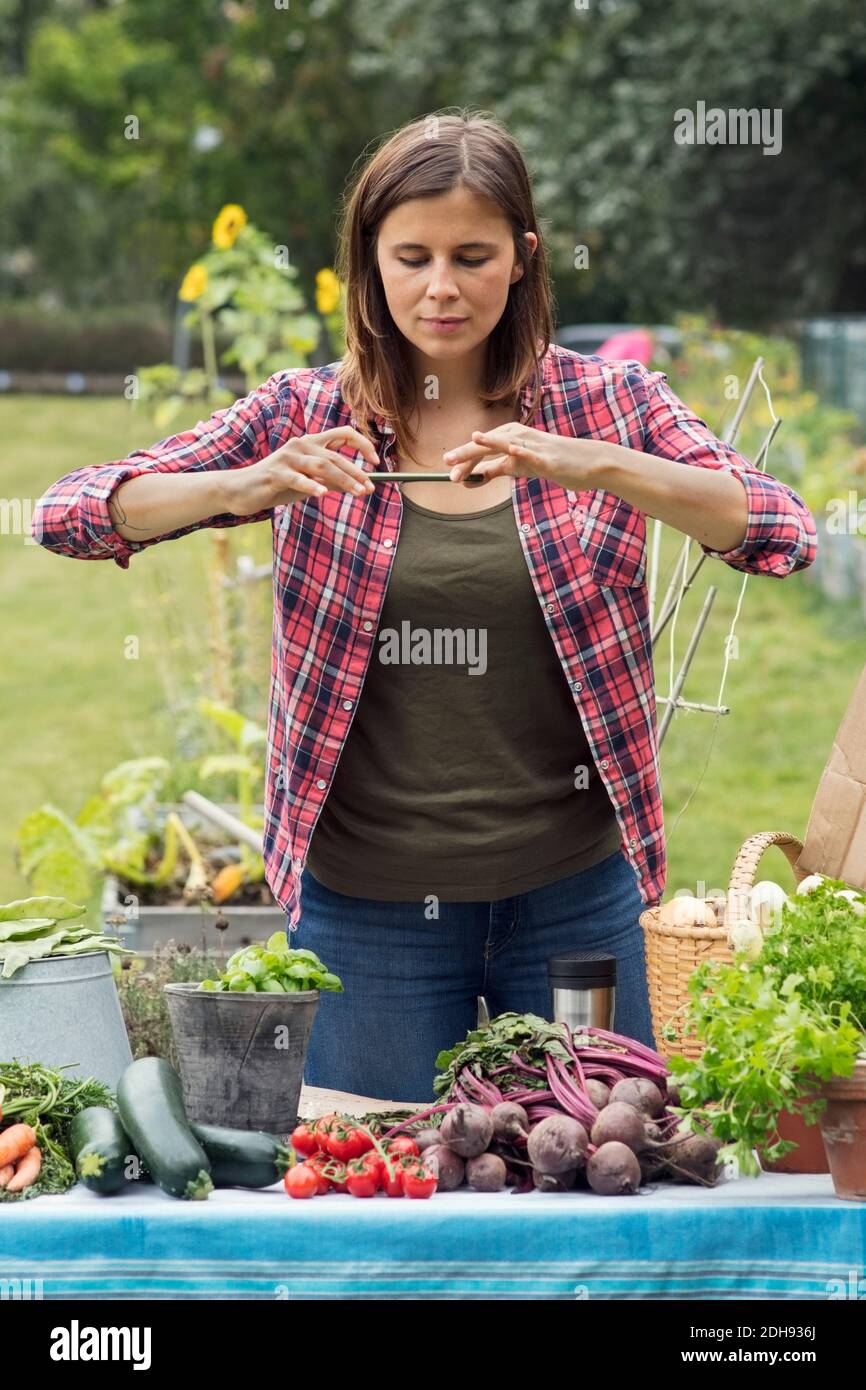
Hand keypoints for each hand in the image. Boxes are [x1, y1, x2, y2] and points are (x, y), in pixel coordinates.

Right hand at [221, 426, 378, 515]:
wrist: (240, 491)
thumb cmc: (276, 486)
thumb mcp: (307, 483)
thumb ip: (330, 481)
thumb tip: (358, 485)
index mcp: (310, 443)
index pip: (343, 434)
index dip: (362, 444)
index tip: (376, 461)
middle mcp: (300, 445)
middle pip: (335, 455)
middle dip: (355, 472)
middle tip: (369, 488)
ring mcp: (287, 458)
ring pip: (321, 466)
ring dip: (343, 479)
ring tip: (357, 492)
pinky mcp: (275, 473)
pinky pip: (297, 478)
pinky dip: (311, 485)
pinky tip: (322, 493)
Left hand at [443, 424, 603, 489]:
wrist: (585, 464)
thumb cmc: (550, 464)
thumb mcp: (518, 467)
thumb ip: (495, 470)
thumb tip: (469, 478)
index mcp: (510, 437)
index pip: (482, 449)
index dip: (465, 461)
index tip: (450, 475)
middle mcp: (519, 436)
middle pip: (488, 444)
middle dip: (467, 454)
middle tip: (447, 463)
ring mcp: (534, 445)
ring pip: (506, 443)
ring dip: (486, 446)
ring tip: (469, 446)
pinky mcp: (548, 457)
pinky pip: (532, 453)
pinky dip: (521, 450)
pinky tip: (511, 449)